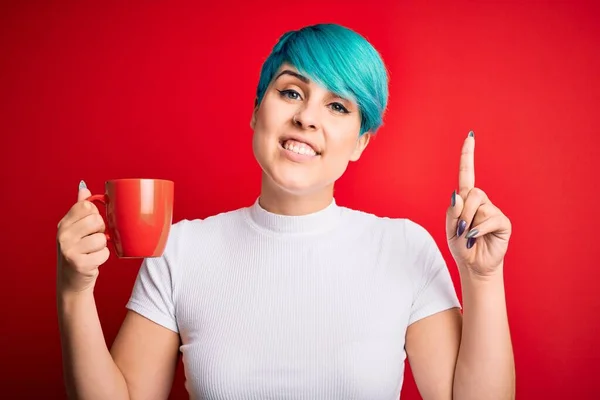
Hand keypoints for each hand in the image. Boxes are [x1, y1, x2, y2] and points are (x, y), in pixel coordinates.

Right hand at [56, 181, 109, 292]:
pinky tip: (93, 261)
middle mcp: (63, 235)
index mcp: (63, 223)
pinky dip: (103, 258)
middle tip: (92, 240)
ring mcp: (69, 249)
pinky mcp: (79, 263)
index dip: (95, 215)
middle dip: (100, 230)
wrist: (71, 282)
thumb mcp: (75, 229)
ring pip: (101, 238)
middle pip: (96, 220)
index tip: (90, 225)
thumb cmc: (78, 252)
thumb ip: (79, 208)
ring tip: (92, 252)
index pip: (86, 205)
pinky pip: (104, 253)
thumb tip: (84, 187)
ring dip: (102, 246)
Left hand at [446, 132, 511, 276]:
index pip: (466, 173)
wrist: (473, 265)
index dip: (467, 155)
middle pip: (470, 193)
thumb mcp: (450, 229)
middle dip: (461, 212)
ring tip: (469, 235)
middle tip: (461, 229)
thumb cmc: (461, 246)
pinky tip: (476, 237)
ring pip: (478, 206)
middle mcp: (481, 201)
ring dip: (468, 222)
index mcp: (466, 199)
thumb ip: (452, 211)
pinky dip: (478, 230)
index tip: (470, 136)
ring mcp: (493, 211)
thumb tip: (457, 194)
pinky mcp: (502, 222)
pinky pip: (489, 219)